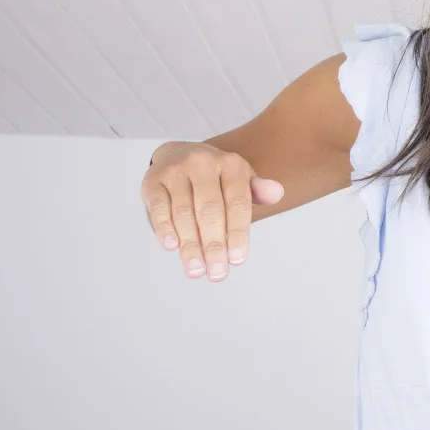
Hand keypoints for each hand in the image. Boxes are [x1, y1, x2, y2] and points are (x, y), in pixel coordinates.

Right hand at [141, 142, 284, 280]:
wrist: (178, 155)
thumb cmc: (216, 178)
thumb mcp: (240, 180)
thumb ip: (257, 191)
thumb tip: (277, 193)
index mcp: (231, 164)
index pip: (237, 202)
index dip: (238, 233)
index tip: (238, 260)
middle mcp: (203, 163)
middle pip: (210, 210)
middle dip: (214, 245)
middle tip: (217, 273)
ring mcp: (175, 171)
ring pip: (184, 213)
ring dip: (190, 245)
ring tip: (197, 270)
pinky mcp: (152, 181)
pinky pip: (159, 208)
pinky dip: (165, 228)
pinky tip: (172, 247)